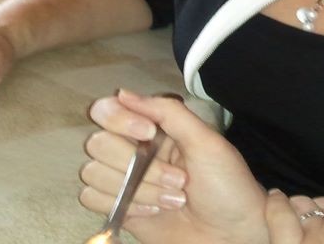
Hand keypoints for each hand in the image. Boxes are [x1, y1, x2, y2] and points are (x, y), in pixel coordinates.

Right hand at [79, 89, 268, 243]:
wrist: (233, 233)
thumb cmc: (228, 185)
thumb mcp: (206, 140)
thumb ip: (167, 112)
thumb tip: (123, 93)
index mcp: (153, 128)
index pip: (108, 110)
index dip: (120, 120)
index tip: (148, 134)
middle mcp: (134, 150)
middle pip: (97, 143)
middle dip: (138, 166)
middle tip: (177, 179)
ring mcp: (125, 180)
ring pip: (93, 172)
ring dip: (137, 189)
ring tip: (172, 199)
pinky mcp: (120, 208)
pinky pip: (90, 198)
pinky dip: (122, 204)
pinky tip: (153, 211)